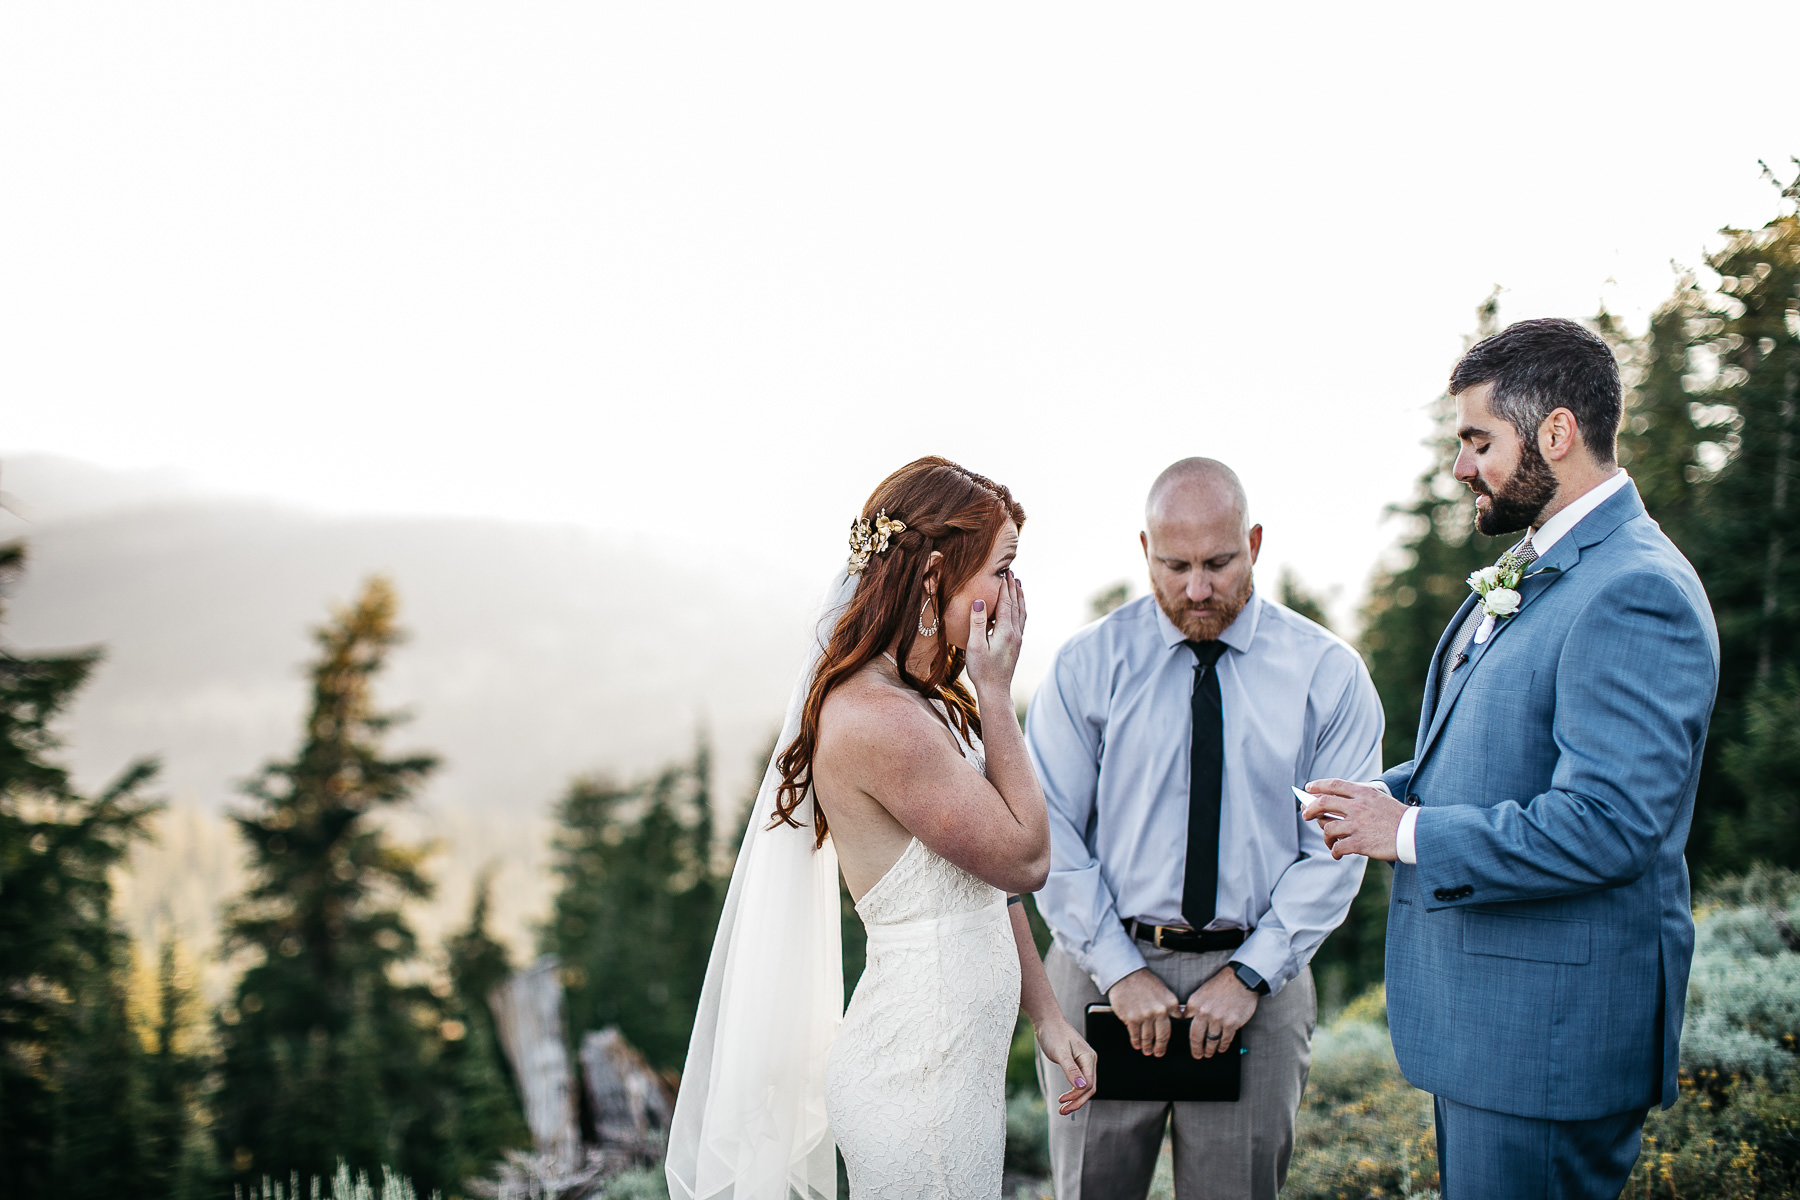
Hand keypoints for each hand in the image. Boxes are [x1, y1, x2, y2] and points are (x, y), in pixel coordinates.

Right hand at [964, 572, 1025, 698]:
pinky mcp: (1017, 645)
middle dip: (1013, 588)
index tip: (1004, 573)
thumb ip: (978, 623)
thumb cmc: (981, 670)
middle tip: (1011, 572)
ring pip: (1021, 612)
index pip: (1006, 603)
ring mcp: (1018, 639)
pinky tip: (1018, 608)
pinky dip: (1020, 609)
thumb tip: (980, 601)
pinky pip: (1021, 621)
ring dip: (1020, 597)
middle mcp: (1015, 633)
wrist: (996, 690)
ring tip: (1018, 585)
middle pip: (1016, 605)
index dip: (1005, 587)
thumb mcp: (975, 646)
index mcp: (1005, 631)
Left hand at [1035, 1017, 1098, 1114]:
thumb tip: (1081, 1086)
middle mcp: (1089, 1061)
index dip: (1077, 1095)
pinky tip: (1064, 1098)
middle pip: (1089, 1088)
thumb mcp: (1060, 1052)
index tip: (1062, 1100)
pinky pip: (1078, 1081)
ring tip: (1062, 1109)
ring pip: (1084, 1086)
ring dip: (1075, 1099)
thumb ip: (1070, 1069)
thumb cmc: (1053, 1033)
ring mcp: (1083, 1062)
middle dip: (1077, 1102)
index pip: (1089, 1084)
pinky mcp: (1075, 1063)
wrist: (1047, 1020)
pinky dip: (1072, 1091)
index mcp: (1089, 1058)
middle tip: (1062, 1111)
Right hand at [1106, 967, 1179, 1057]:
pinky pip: (1135, 1035)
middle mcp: (1160, 1011)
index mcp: (1170, 1004)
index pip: (1174, 1026)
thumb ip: (1170, 1005)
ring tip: (1147, 1050)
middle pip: (1162, 1036)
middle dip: (1160, 1047)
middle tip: (1158, 1052)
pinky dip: (1136, 1041)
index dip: (1169, 1037)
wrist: (1125, 974)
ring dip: (1147, 1046)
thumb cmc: (1144, 981)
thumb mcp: (1163, 990)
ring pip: (1148, 1037)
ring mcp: (1146, 1016)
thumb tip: (1177, 1016)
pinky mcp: (1132, 1019)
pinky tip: (1137, 1044)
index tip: (1166, 1043)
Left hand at [1183, 967, 1257, 1058]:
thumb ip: (1193, 1006)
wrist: (1241, 980)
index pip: (1186, 1025)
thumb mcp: (1201, 992)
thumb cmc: (1221, 985)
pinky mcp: (1231, 1024)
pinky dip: (1223, 1046)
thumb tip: (1185, 1017)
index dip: (1187, 1036)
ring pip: (1211, 1040)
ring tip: (1209, 1053)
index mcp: (1194, 1004)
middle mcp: (1204, 1013)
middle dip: (1196, 1049)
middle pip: (1196, 1037)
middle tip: (1197, 1055)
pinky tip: (1221, 1048)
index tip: (1190, 1043)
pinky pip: (1225, 1040)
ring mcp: (1218, 1020)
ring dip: (1210, 1049)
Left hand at [1301, 778, 1404, 861]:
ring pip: (1328, 828)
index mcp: (1364, 793)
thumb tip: (1332, 805)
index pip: (1334, 785)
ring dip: (1326, 836)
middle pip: (1323, 803)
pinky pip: (1338, 847)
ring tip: (1330, 841)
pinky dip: (1334, 851)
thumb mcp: (1380, 800)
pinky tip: (1337, 853)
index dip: (1318, 786)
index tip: (1309, 789)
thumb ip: (1359, 799)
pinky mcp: (1360, 843)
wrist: (1415, 834)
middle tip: (1305, 815)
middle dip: (1309, 809)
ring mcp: (1357, 825)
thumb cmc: (1398, 818)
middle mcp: (1357, 806)